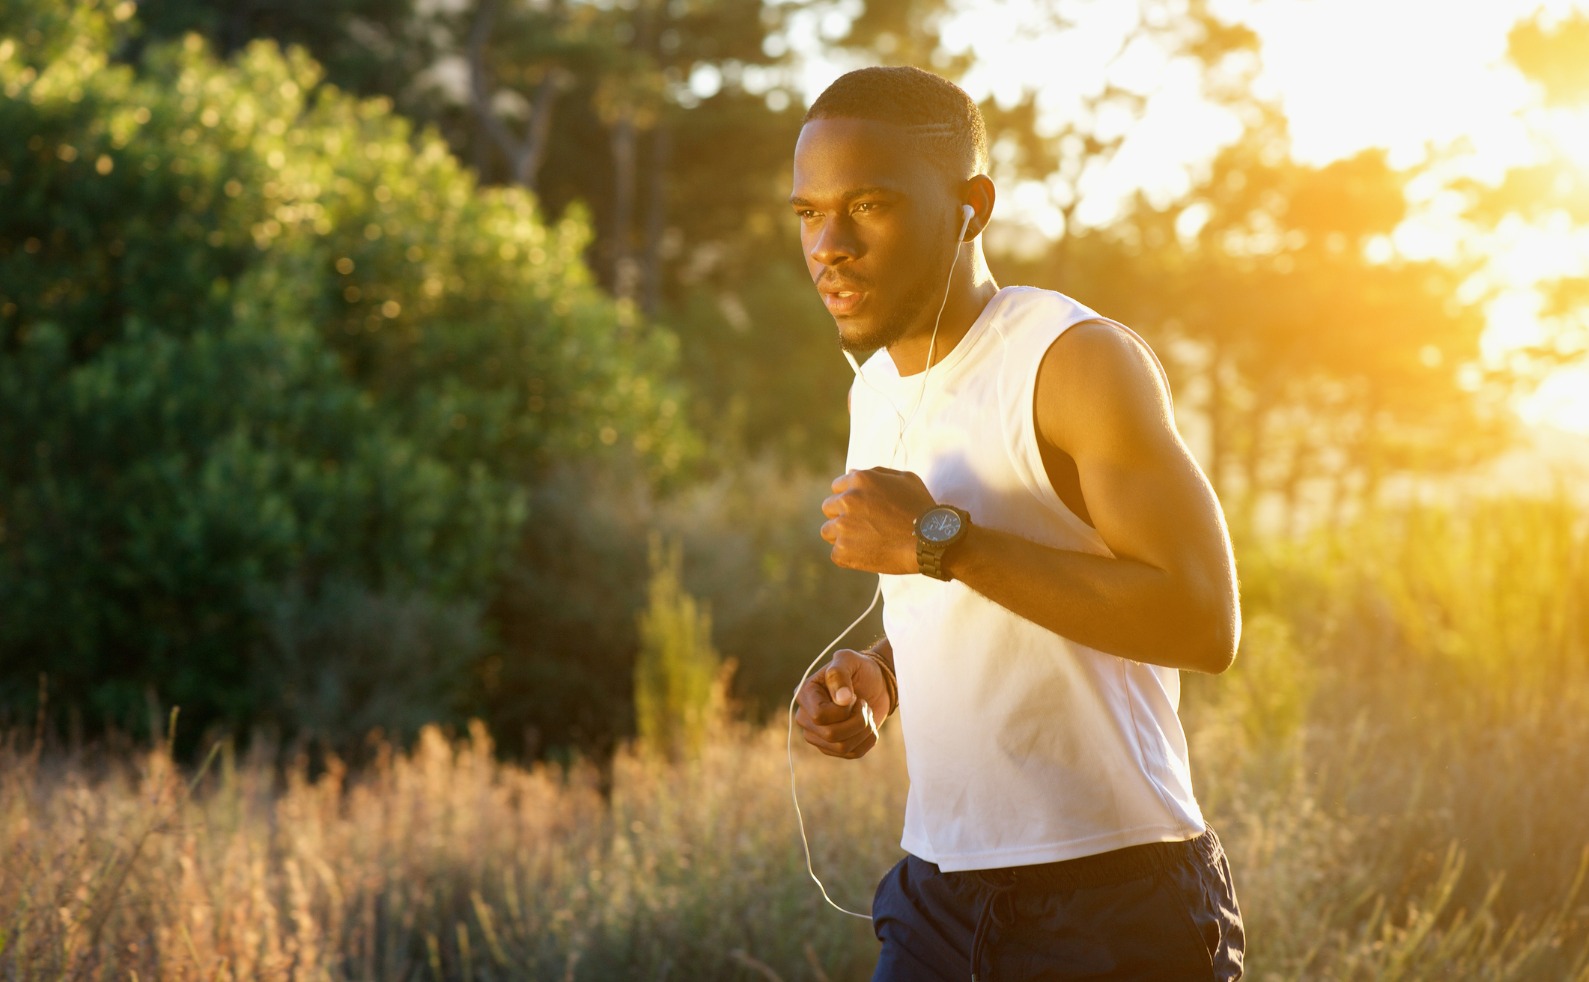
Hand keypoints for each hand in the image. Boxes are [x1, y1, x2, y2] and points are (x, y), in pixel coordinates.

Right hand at [793, 648, 893, 758]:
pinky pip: (853, 754)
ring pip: (842, 747)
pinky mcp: (833, 748)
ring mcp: (818, 735)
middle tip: (863, 704)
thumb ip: (839, 674)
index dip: (842, 710)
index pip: (819, 716)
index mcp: (804, 695)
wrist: (875, 683)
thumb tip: (841, 699)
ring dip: (864, 729)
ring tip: (866, 713)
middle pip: (830, 735)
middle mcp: (806, 718)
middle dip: (857, 720)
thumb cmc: (858, 669)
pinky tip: (869, 724)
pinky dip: (868, 739)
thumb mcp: (848, 660)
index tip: (853, 696)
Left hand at [820, 467, 936, 573]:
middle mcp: (846, 501)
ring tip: (863, 541)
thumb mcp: (905, 478)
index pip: (837, 487)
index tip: (860, 508)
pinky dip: (849, 556)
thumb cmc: (921, 508)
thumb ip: (876, 473)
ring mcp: (843, 527)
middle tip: (861, 525)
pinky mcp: (843, 551)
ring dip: (841, 535)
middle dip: (842, 515)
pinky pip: (836, 554)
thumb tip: (853, 473)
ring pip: (827, 531)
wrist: (930, 541)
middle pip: (829, 508)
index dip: (849, 497)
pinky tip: (868, 554)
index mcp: (859, 480)